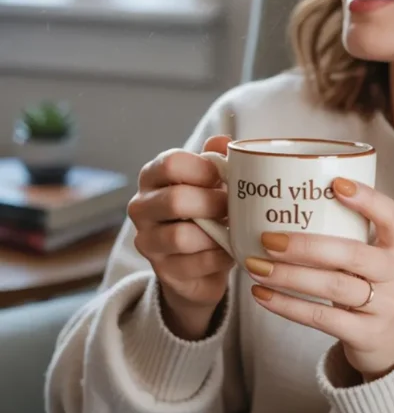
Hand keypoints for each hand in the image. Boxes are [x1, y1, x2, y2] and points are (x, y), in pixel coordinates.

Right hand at [127, 135, 233, 339]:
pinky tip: (232, 251)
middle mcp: (141, 207)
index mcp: (153, 177)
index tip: (222, 176)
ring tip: (233, 229)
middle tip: (232, 206)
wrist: (202, 263)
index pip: (170, 163)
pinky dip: (220, 257)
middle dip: (212, 204)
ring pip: (181, 237)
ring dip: (215, 233)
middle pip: (175, 200)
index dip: (203, 168)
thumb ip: (218, 159)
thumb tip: (226, 141)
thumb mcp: (213, 182)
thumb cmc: (207, 211)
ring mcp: (148, 241)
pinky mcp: (163, 271)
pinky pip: (195, 264)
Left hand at [246, 178, 393, 380]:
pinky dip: (287, 306)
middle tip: (268, 238)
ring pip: (333, 287)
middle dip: (306, 246)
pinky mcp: (366, 334)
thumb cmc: (373, 288)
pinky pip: (322, 318)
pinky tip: (262, 295)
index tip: (335, 184)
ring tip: (255, 266)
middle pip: (351, 254)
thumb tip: (286, 205)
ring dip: (289, 276)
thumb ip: (348, 237)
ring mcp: (384, 307)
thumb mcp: (374, 260)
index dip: (368, 199)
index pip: (392, 217)